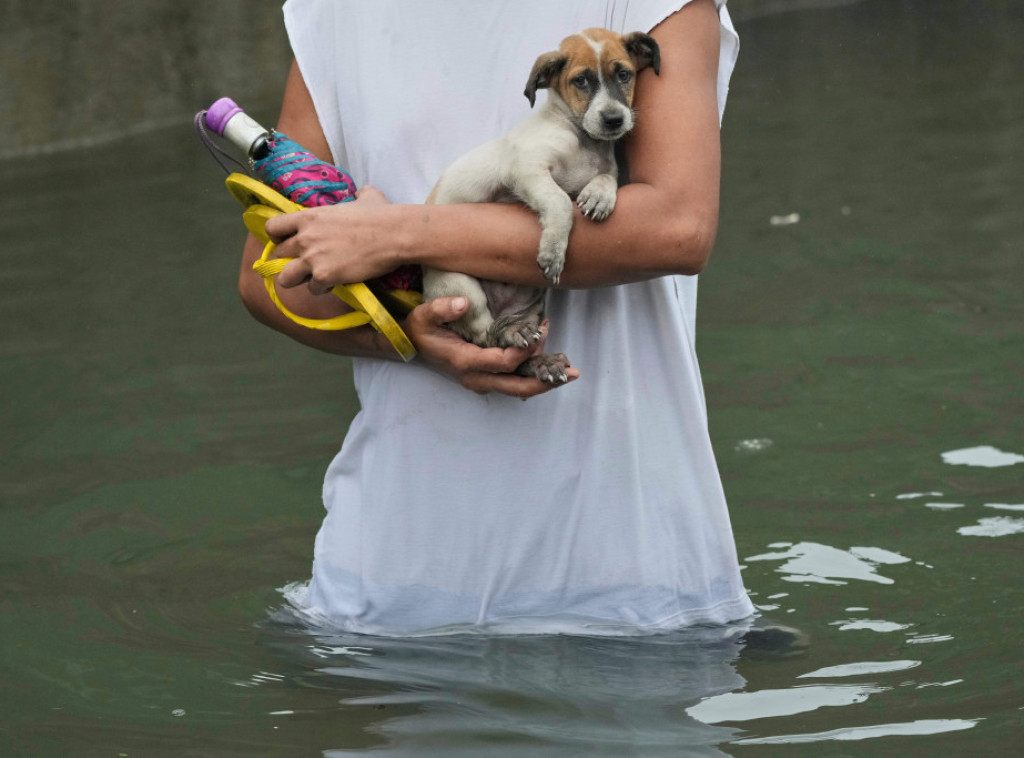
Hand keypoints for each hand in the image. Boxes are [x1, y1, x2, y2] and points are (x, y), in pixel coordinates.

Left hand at [267, 186, 401, 293]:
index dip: (278, 238)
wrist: (394, 234)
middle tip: (308, 263)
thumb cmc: (382, 214)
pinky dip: (323, 289)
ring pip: (286, 278)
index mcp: (309, 217)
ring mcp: (312, 258)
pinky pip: (312, 289)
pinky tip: (335, 283)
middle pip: (279, 255)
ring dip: (299, 279)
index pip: (273, 228)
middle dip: (291, 260)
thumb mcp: (366, 197)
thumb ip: (357, 195)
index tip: (289, 243)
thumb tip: (363, 193)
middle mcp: (305, 237)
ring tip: (315, 278)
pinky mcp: (325, 276)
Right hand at [404, 297, 579, 398]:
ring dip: (543, 380)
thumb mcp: (423, 316)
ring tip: (566, 367)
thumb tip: (463, 303)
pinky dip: (532, 376)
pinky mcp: (485, 378)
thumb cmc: (419, 330)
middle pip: (517, 386)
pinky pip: (513, 383)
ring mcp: (481, 381)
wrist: (411, 347)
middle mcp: (476, 377)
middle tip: (572, 372)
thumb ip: (441, 309)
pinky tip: (549, 366)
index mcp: (464, 361)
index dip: (525, 351)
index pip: (503, 362)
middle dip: (546, 381)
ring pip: (517, 388)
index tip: (540, 331)